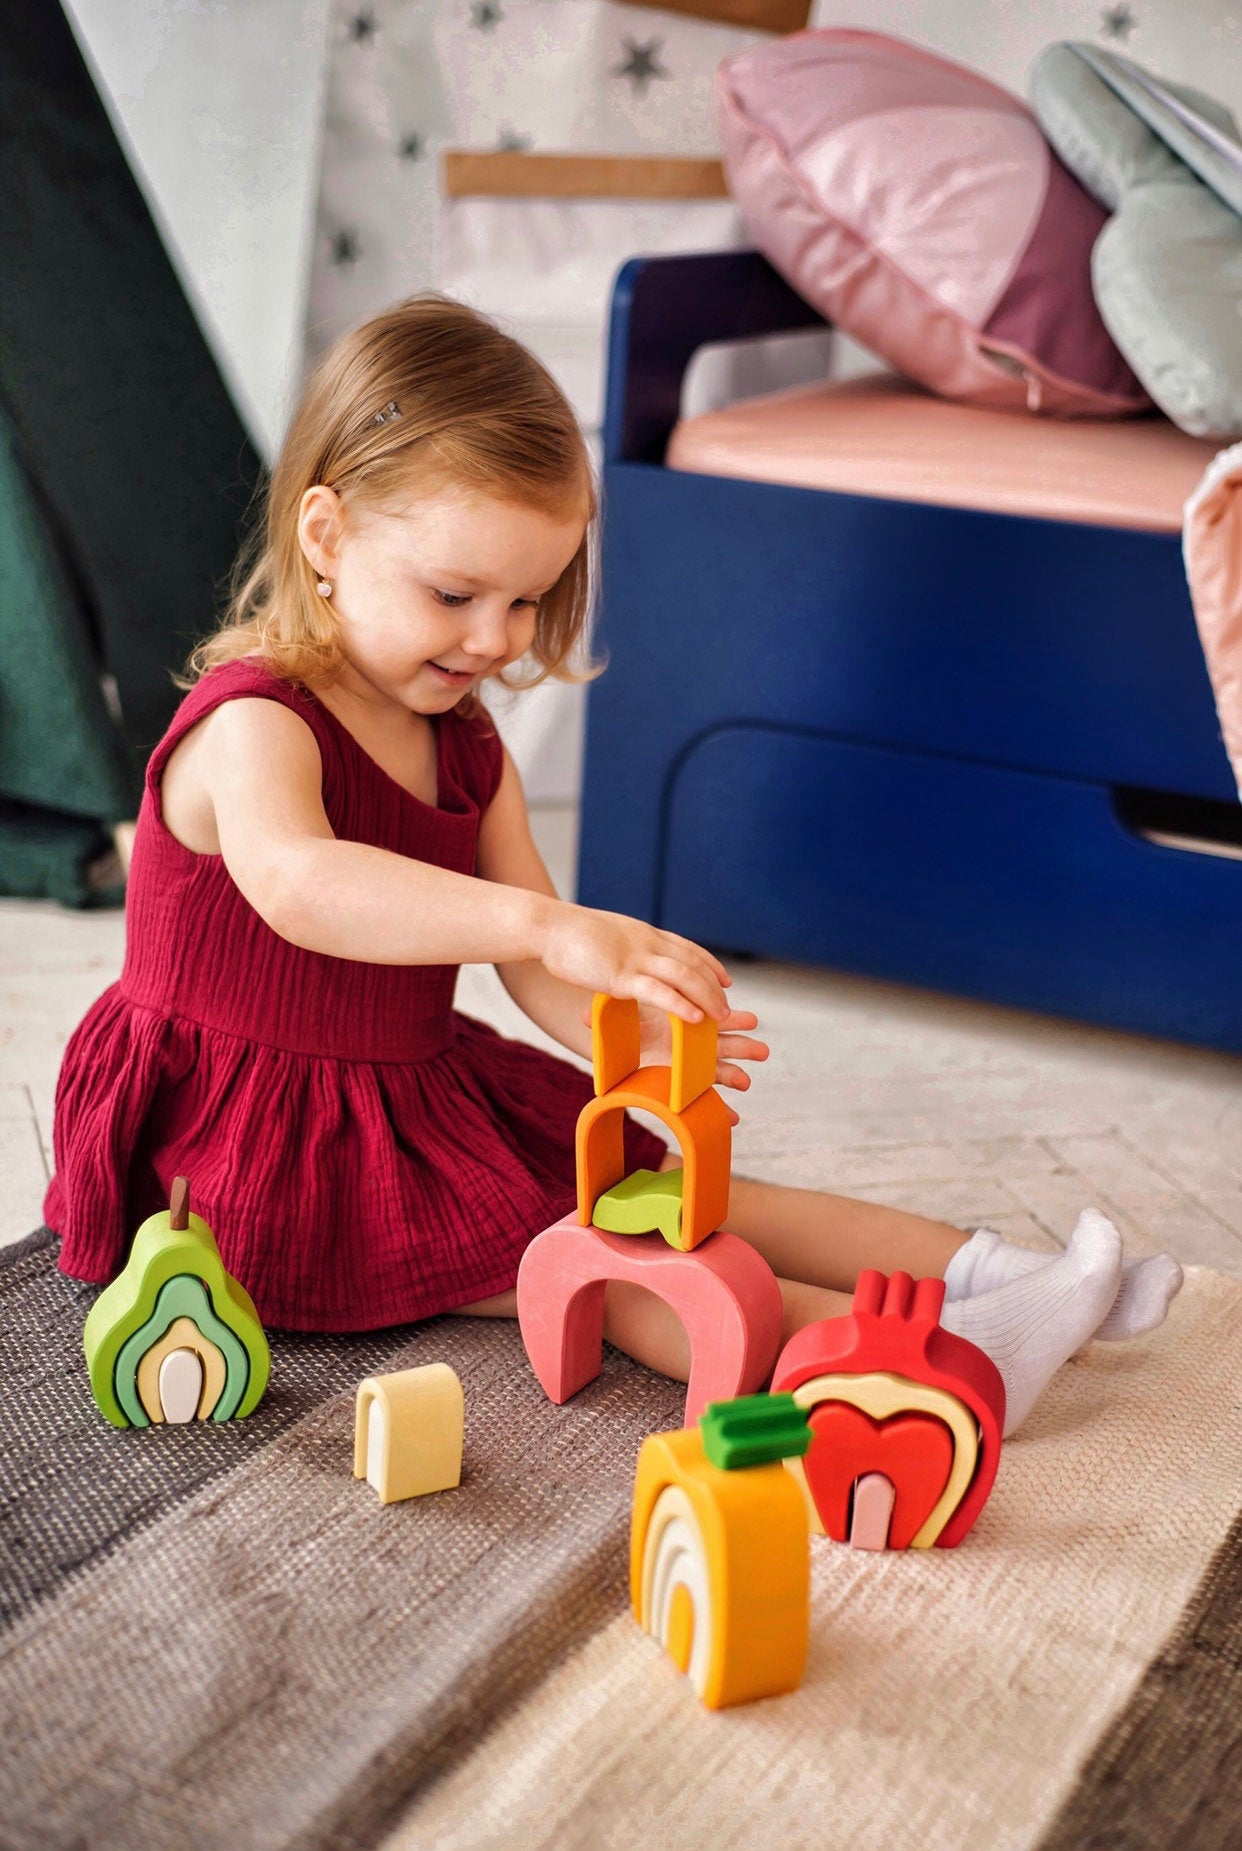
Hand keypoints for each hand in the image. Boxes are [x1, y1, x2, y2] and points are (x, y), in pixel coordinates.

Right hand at [541, 902, 730, 1024]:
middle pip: (692, 964)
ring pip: (683, 977)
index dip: (710, 965)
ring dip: (706, 997)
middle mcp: (646, 942)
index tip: (725, 980)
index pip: (688, 948)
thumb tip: (628, 956)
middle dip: (714, 987)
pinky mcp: (619, 976)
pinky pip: (658, 992)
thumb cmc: (569, 934)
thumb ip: (625, 946)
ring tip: (721, 1017)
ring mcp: (634, 958)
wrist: (547, 926)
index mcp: (644, 933)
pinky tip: (695, 1018)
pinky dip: (680, 1005)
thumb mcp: (608, 936)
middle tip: (727, 1008)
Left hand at [578, 998, 768, 1126]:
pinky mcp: (688, 1084)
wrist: (622, 1048)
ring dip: (736, 1075)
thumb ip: (605, 1020)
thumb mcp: (619, 1025)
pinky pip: (708, 1098)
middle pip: (724, 1045)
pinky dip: (722, 1109)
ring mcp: (693, 1066)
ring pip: (722, 1070)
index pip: (712, 1019)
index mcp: (684, 1024)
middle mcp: (693, 1045)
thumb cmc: (628, 1031)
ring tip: (747, 1083)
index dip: (732, 1020)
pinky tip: (732, 1121)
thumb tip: (582, 1017)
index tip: (751, 1021)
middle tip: (762, 1051)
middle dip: (744, 1047)